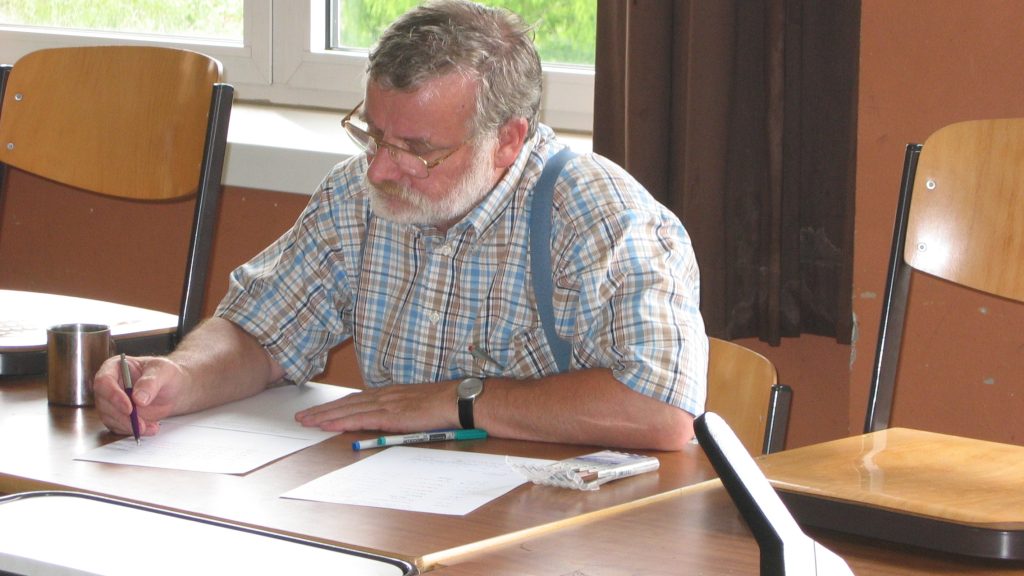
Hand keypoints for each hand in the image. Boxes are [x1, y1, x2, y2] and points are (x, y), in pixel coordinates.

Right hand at [93, 355, 189, 436]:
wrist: (172, 389)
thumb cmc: (165, 374)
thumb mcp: (163, 371)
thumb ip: (150, 382)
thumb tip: (138, 398)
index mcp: (114, 367)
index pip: (104, 381)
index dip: (113, 396)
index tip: (129, 408)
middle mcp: (109, 385)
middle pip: (104, 403)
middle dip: (122, 416)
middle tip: (141, 423)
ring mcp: (111, 402)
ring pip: (109, 417)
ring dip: (128, 425)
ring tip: (150, 426)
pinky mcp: (117, 416)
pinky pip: (118, 426)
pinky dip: (132, 430)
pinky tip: (149, 428)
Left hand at [294, 381, 457, 432]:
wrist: (457, 401)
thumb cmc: (443, 405)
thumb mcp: (417, 405)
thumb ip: (401, 410)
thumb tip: (391, 420)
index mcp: (390, 394)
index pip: (356, 399)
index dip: (336, 405)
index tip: (319, 410)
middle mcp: (383, 396)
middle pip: (346, 403)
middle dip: (322, 410)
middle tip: (301, 417)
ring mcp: (385, 405)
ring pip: (348, 410)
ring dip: (325, 416)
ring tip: (306, 422)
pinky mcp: (389, 415)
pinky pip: (359, 419)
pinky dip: (341, 421)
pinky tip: (327, 425)